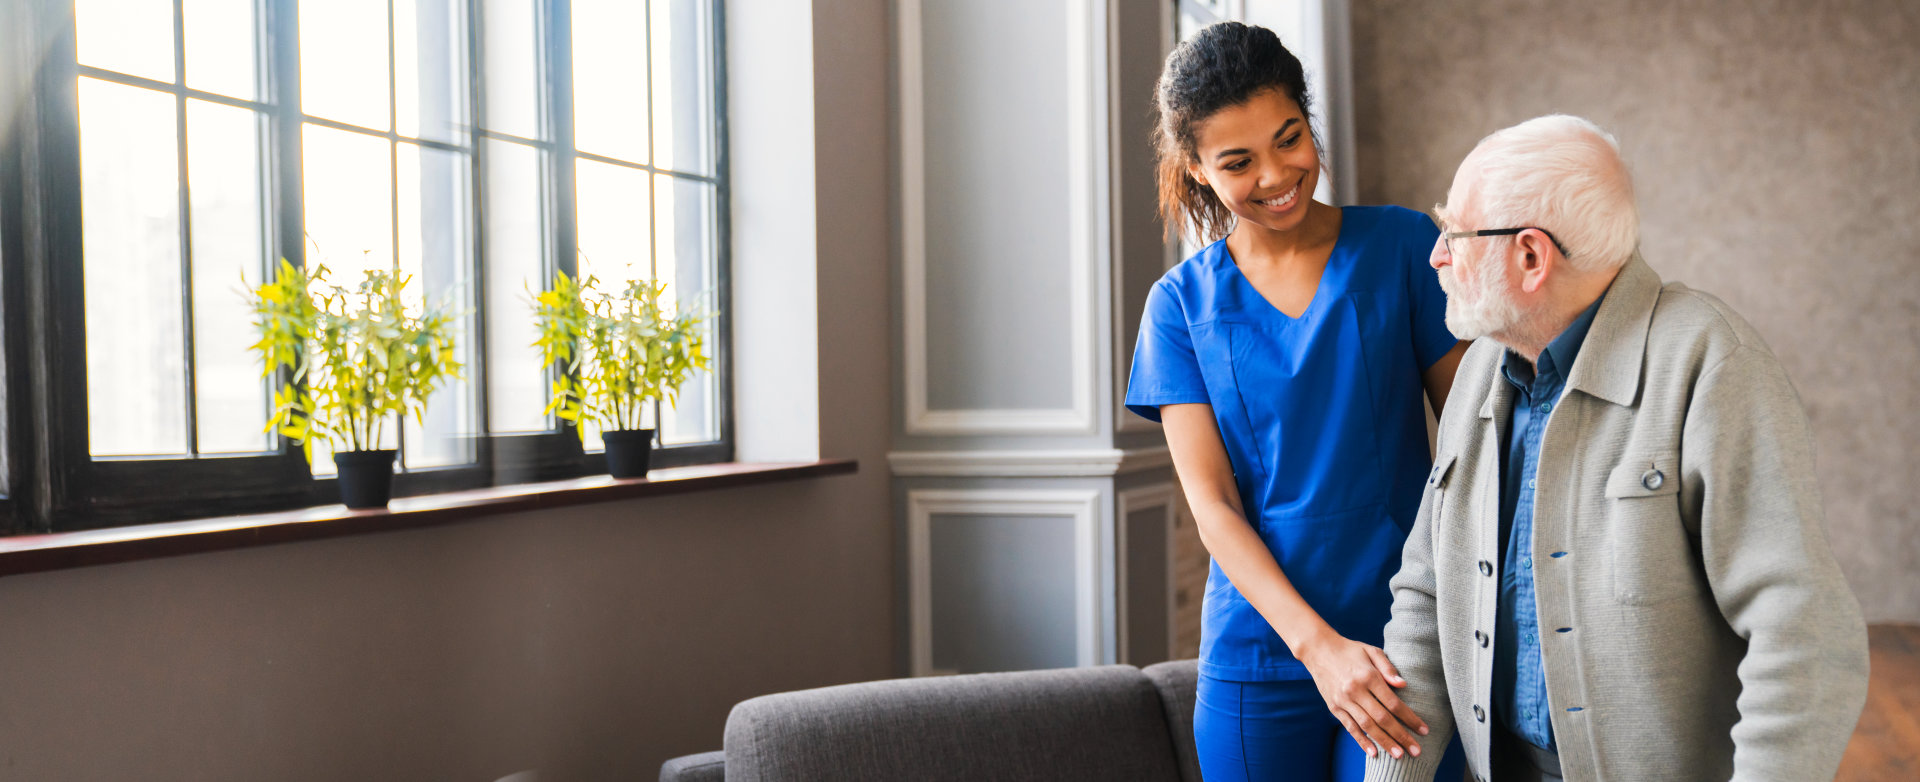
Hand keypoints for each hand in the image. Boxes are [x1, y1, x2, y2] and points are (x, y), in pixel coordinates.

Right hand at [1296, 631, 1429, 759]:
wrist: (1318, 650)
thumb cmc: (1349, 650)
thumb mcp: (1371, 651)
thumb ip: (1388, 668)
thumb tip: (1403, 685)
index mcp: (1368, 676)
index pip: (1393, 703)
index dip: (1410, 718)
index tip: (1423, 730)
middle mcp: (1355, 690)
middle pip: (1382, 718)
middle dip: (1401, 736)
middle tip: (1415, 750)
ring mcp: (1343, 700)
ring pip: (1367, 726)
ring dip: (1384, 742)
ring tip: (1399, 755)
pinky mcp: (1334, 707)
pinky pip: (1350, 727)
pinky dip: (1361, 741)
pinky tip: (1373, 752)